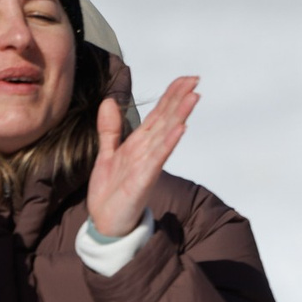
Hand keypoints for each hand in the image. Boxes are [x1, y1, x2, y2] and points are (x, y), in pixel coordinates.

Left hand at [85, 75, 198, 238]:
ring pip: (166, 134)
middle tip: (196, 79)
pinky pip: (158, 158)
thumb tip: (108, 102)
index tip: (185, 78)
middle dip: (180, 99)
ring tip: (194, 97)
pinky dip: (169, 143)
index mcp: (139, 143)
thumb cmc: (111, 192)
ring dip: (180, 115)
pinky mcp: (144, 179)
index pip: (159, 114)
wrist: (105, 223)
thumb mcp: (106, 154)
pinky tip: (180, 129)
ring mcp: (148, 164)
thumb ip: (110, 129)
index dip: (171, 95)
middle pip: (166, 119)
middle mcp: (148, 151)